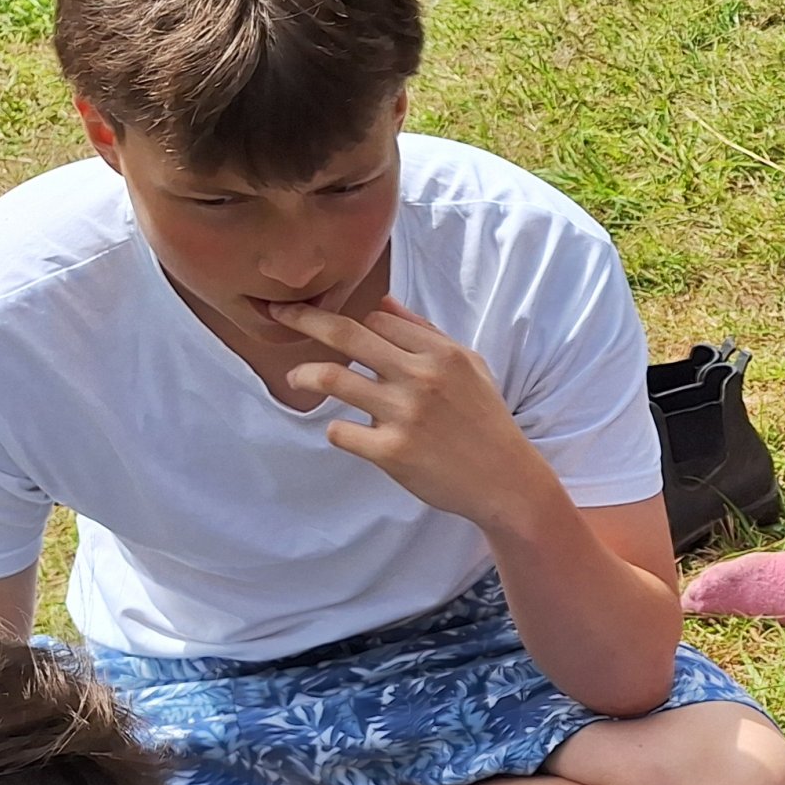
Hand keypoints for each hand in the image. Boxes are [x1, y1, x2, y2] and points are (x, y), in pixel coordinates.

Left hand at [271, 297, 559, 533]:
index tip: (339, 332)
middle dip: (303, 319)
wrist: (506, 481)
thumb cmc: (486, 420)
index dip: (356, 324)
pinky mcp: (392, 452)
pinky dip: (337, 430)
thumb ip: (425, 334)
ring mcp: (404, 415)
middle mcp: (420, 377)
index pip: (378, 320)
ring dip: (305, 375)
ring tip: (297, 378)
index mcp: (440, 353)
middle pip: (346, 335)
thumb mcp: (469, 366)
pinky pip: (341, 431)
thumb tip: (382, 303)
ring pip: (332, 378)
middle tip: (278, 313)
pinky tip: (348, 433)